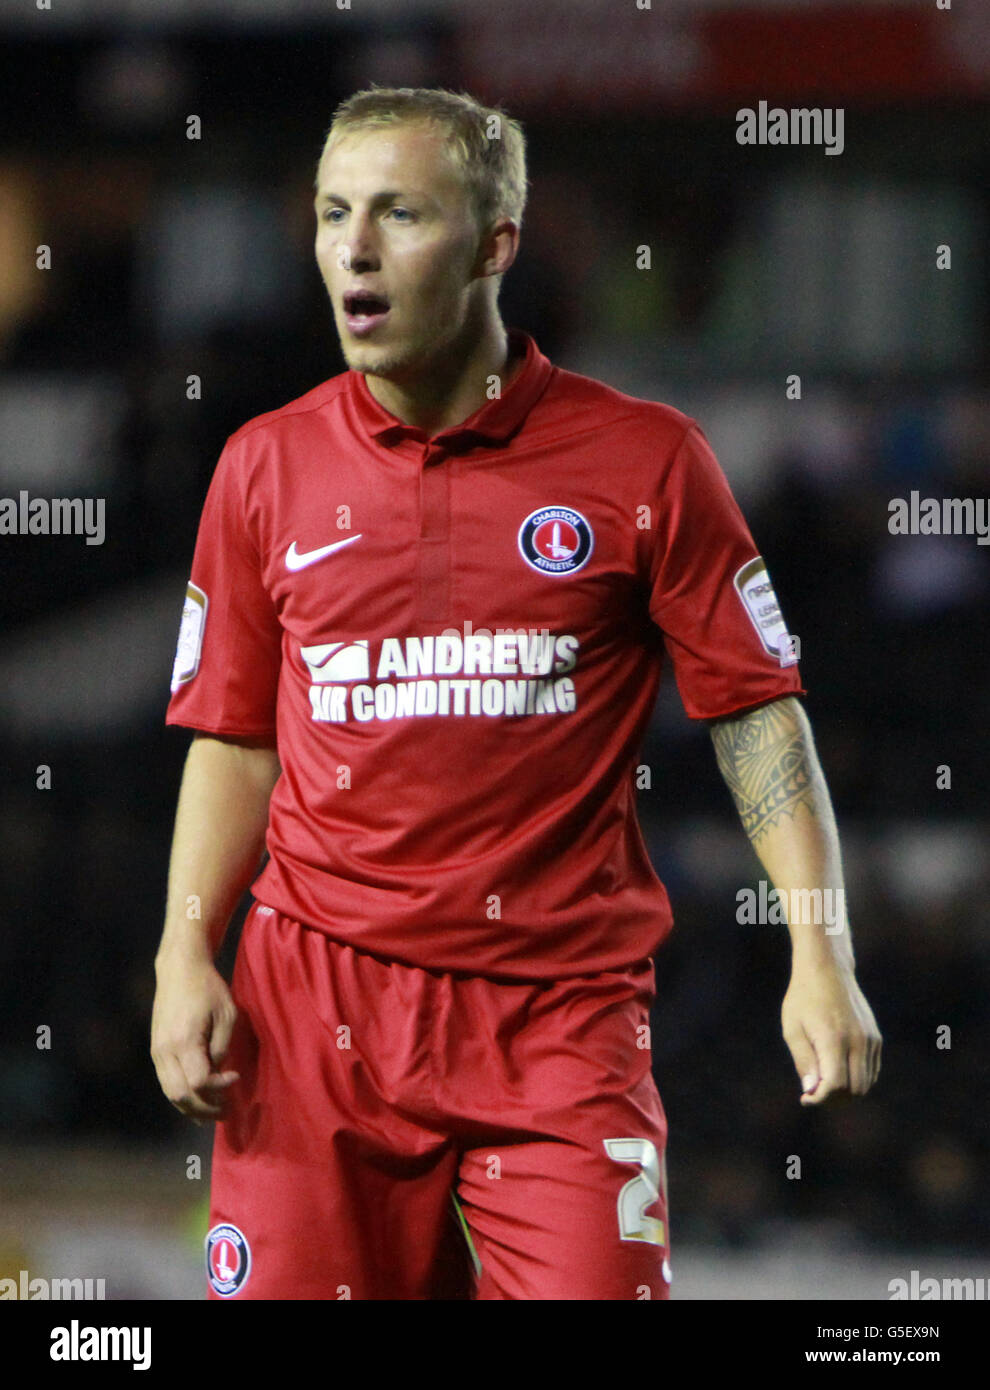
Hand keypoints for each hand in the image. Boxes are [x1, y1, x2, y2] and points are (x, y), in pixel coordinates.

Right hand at [151, 950, 239, 1123]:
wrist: (179, 969)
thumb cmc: (208, 988)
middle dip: (204, 1109)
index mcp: (184, 1041)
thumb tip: (217, 1073)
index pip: (198, 1082)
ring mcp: (156, 1052)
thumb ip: (221, 1047)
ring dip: (192, 1107)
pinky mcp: (155, 1050)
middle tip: (226, 1112)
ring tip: (212, 1113)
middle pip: (181, 1096)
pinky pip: (166, 1082)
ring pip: (170, 1093)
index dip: (219, 1087)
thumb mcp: (226, 1015)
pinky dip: (182, 1096)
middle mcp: (165, 1051)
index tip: (235, 1077)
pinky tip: (197, 1099)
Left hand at [781, 961, 881, 1104]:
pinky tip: (837, 1071)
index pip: (836, 1085)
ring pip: (866, 1084)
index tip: (805, 1098)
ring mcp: (870, 1040)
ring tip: (823, 1083)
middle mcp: (857, 1041)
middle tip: (813, 1093)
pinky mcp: (875, 1038)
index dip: (820, 1099)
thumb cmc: (803, 998)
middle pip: (855, 1090)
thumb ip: (804, 1062)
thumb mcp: (793, 1029)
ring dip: (846, 1092)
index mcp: (833, 1039)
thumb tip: (811, 1091)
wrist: (827, 969)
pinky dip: (857, 1079)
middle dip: (834, 1100)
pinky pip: (872, 1071)